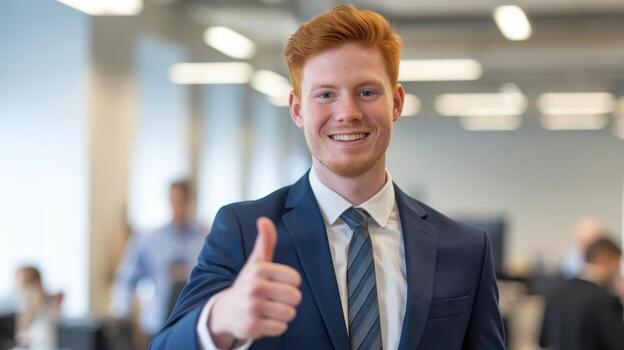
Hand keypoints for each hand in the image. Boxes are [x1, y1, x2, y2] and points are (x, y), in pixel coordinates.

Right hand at [208, 217, 301, 347]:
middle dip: (288, 301)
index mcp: (259, 270)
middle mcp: (254, 287)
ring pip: (290, 313)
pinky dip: (276, 326)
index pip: (295, 279)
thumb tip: (264, 219)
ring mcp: (252, 307)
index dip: (290, 284)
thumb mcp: (256, 262)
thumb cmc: (247, 284)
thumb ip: (265, 242)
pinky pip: (281, 328)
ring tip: (269, 310)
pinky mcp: (252, 326)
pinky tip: (264, 320)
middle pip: (295, 297)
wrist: (225, 312)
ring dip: (283, 314)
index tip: (277, 284)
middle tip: (273, 299)